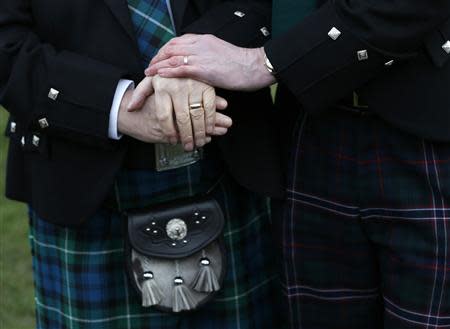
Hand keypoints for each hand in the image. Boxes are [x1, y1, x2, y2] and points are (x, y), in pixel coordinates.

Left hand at [127, 75, 231, 150]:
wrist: (187, 57)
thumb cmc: (167, 74)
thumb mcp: (151, 80)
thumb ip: (140, 94)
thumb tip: (130, 108)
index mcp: (162, 87)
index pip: (164, 116)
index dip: (168, 131)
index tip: (172, 140)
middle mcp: (178, 87)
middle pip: (182, 119)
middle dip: (185, 136)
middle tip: (188, 147)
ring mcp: (194, 86)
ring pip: (196, 116)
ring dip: (199, 133)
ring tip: (198, 143)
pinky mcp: (208, 87)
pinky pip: (209, 109)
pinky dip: (210, 122)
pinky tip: (208, 130)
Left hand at [145, 34, 275, 90]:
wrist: (253, 67)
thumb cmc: (240, 64)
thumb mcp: (221, 54)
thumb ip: (207, 55)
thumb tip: (198, 64)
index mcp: (204, 40)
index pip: (178, 41)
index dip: (165, 50)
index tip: (159, 58)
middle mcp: (199, 45)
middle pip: (171, 47)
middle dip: (158, 57)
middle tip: (150, 67)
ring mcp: (200, 56)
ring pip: (172, 57)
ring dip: (158, 65)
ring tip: (149, 73)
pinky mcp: (203, 69)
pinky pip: (179, 69)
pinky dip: (167, 72)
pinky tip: (159, 76)